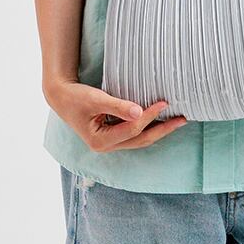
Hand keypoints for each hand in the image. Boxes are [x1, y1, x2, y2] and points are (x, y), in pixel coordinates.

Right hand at [43, 78, 186, 151]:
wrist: (61, 97)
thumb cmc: (75, 97)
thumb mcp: (95, 99)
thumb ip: (118, 106)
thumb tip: (141, 112)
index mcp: (100, 141)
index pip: (132, 129)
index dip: (150, 116)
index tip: (164, 103)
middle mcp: (106, 146)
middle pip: (141, 140)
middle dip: (163, 130)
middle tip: (182, 120)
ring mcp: (110, 144)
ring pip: (140, 140)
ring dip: (158, 131)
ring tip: (176, 121)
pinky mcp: (113, 137)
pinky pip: (135, 135)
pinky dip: (148, 128)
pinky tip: (160, 121)